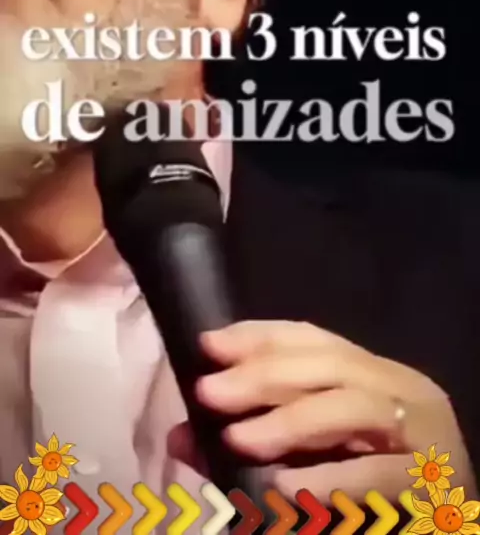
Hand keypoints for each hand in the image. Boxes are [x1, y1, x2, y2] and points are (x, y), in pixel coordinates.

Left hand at [168, 321, 475, 502]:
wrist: (447, 522)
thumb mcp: (307, 455)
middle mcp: (399, 388)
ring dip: (291, 421)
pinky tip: (286, 488)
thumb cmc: (372, 486)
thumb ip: (249, 444)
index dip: (257, 337)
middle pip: (327, 365)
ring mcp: (421, 431)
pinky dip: (331, 478)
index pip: (311, 338)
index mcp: (370, 373)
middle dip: (263, 374)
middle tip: (208, 392)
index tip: (207, 344)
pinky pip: (378, 473)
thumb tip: (180, 437)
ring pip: (353, 406)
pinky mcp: (432, 483)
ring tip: (237, 439)